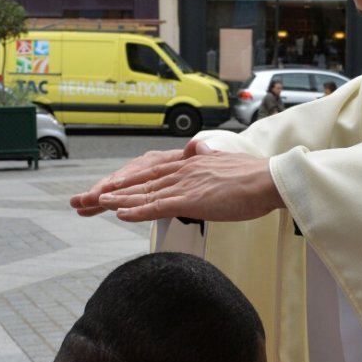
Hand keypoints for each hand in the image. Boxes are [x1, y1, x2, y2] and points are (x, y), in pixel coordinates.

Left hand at [70, 140, 284, 222]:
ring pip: (145, 193)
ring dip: (119, 198)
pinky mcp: (192, 199)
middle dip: (115, 189)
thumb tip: (200, 149)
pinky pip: (158, 206)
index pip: (154, 172)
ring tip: (96, 203)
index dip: (131, 179)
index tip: (113, 185)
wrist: (269, 180)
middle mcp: (183, 170)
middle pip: (142, 181)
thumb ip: (208, 158)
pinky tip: (121, 213)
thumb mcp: (225, 162)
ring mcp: (186, 184)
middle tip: (91, 196)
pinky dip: (137, 209)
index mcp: (191, 163)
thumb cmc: (254, 177)